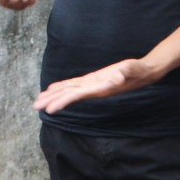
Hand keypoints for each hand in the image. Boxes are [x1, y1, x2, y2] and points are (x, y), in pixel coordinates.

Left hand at [33, 59, 158, 113]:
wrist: (144, 73)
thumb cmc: (137, 71)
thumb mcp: (131, 70)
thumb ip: (124, 74)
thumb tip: (117, 77)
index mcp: (98, 89)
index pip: (75, 96)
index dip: (61, 102)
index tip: (49, 110)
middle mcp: (93, 89)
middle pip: (68, 95)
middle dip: (52, 100)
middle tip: (35, 106)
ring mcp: (92, 85)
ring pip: (69, 90)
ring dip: (54, 95)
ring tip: (39, 100)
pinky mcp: (93, 80)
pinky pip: (74, 84)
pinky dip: (63, 86)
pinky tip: (53, 89)